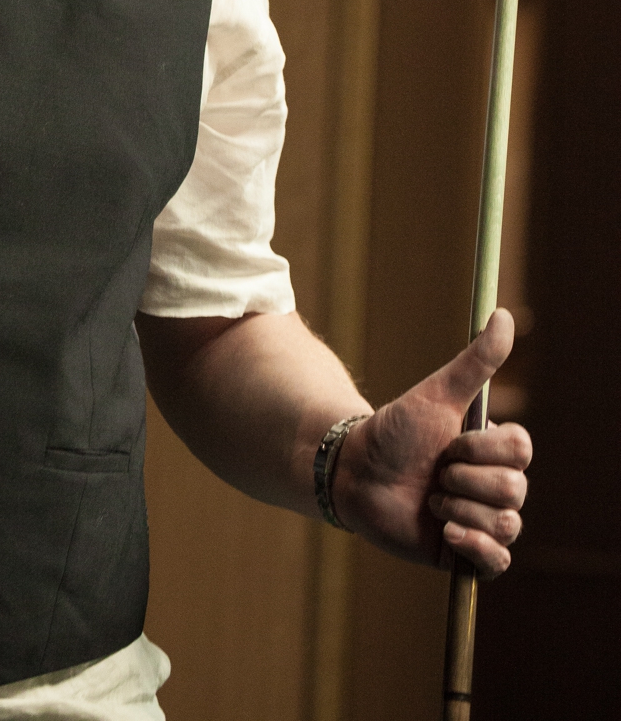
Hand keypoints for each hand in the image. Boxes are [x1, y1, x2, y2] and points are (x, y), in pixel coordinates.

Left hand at [334, 309, 531, 578]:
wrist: (357, 473)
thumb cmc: (395, 430)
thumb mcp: (436, 394)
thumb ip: (476, 361)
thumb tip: (506, 316)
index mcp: (494, 449)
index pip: (521, 451)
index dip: (482, 449)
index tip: (449, 442)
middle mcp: (496, 485)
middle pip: (514, 490)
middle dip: (464, 479)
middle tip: (434, 472)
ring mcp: (484, 520)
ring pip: (505, 524)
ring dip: (458, 509)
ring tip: (430, 499)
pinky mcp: (469, 555)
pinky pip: (497, 562)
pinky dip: (473, 547)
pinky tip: (445, 533)